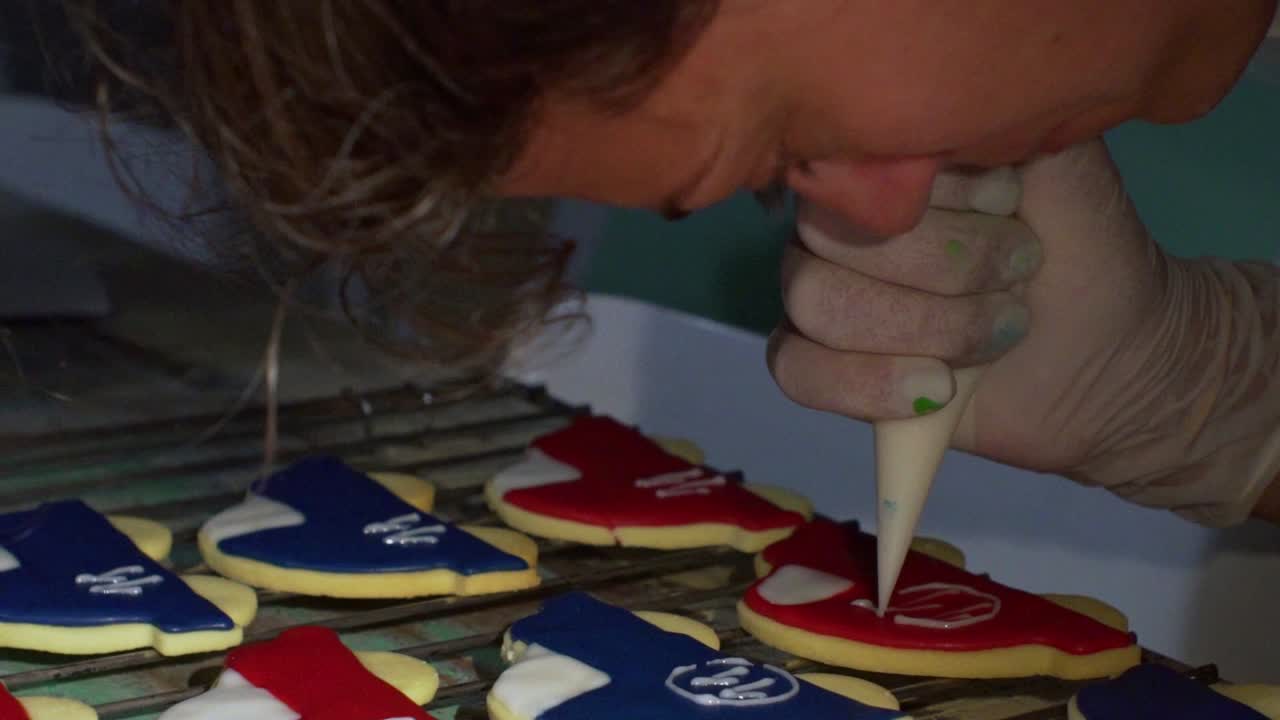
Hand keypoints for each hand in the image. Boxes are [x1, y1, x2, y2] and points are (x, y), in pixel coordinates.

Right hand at [771, 140, 1279, 524]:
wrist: (1114, 366)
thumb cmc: (1088, 259)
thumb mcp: (1067, 171)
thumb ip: (1003, 127)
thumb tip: (937, 113)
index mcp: (887, 164)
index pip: (854, 162)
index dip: (932, 199)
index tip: (1011, 207)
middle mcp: (840, 221)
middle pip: (824, 237)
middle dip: (940, 269)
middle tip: (1018, 282)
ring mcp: (824, 293)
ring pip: (813, 303)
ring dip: (922, 327)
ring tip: (998, 334)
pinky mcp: (823, 367)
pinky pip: (796, 368)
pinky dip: (867, 384)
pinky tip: (937, 388)